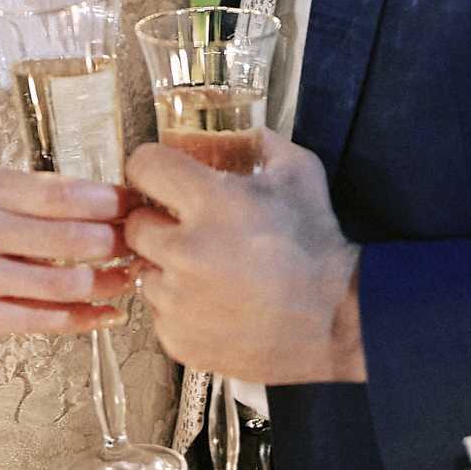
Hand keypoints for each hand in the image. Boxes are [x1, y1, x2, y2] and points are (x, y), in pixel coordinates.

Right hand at [0, 168, 136, 346]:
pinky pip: (47, 320)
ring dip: (111, 281)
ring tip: (131, 276)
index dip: (111, 200)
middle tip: (144, 242)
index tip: (136, 203)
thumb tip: (89, 196)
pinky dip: (87, 318)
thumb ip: (17, 194)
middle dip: (121, 241)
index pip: (64, 192)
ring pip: (68, 282)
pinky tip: (108, 313)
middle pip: (75, 237)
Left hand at [123, 131, 363, 382]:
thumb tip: (239, 129)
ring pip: (145, 271)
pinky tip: (214, 302)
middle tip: (190, 228)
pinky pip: (159, 312)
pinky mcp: (178, 340)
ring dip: (167, 267)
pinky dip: (178, 307)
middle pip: (133, 224)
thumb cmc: (316, 243)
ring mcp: (178, 302)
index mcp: (210, 202)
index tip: (165, 176)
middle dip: (157, 221)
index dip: (153, 167)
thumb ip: (261, 143)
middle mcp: (184, 251)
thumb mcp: (299, 173)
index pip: (143, 166)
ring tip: (208, 270)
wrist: (336, 320)